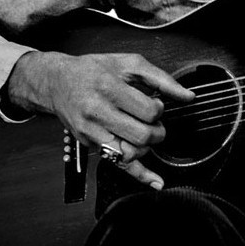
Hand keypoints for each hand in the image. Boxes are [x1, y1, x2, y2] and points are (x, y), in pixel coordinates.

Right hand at [3, 51, 194, 187]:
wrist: (56, 82)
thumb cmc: (93, 70)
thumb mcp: (128, 63)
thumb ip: (161, 78)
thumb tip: (188, 97)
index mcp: (109, 88)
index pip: (147, 110)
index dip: (159, 110)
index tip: (155, 105)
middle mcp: (97, 112)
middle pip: (141, 135)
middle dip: (157, 131)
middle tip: (154, 123)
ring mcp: (91, 131)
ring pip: (130, 152)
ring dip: (146, 146)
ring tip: (145, 134)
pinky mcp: (89, 144)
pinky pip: (117, 163)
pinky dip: (140, 175)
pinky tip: (156, 182)